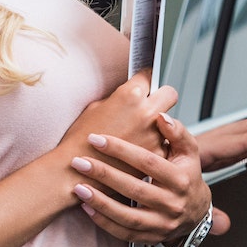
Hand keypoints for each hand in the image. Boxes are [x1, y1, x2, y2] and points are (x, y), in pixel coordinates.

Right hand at [59, 71, 177, 162]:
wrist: (76, 172)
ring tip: (137, 134)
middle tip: (151, 104)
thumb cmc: (80, 140)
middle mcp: (146, 112)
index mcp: (130, 95)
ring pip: (167, 122)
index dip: (143, 79)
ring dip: (157, 124)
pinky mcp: (156, 156)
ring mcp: (154, 135)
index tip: (143, 83)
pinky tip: (136, 150)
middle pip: (169, 94)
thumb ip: (119, 98)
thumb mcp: (95, 108)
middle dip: (161, 96)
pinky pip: (163, 144)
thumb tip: (131, 96)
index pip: (147, 75)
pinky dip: (153, 145)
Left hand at [69, 110, 214, 243]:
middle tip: (79, 162)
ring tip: (78, 187)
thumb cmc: (187, 175)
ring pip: (128, 216)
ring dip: (100, 202)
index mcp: (181, 179)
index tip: (97, 139)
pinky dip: (104, 222)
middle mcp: (172, 204)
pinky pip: (124, 233)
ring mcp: (162, 224)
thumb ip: (177, 132)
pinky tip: (87, 208)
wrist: (196, 211)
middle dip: (104, 174)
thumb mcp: (189, 152)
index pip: (148, 162)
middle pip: (135, 189)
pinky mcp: (151, 238)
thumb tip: (162, 117)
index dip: (121, 150)